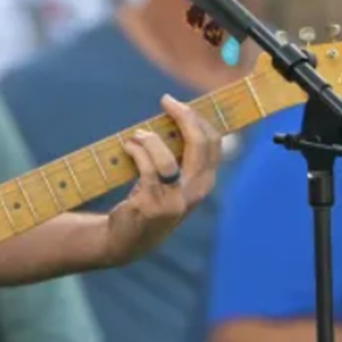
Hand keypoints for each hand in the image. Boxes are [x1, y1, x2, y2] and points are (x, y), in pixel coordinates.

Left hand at [97, 95, 221, 266]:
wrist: (127, 240)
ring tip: (136, 136)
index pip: (214, 143)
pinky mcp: (152, 205)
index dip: (199, 118)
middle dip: (185, 116)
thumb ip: (179, 156)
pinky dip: (136, 150)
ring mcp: (175, 201)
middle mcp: (195, 192)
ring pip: (168, 158)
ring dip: (149, 139)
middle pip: (200, 144)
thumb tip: (176, 116)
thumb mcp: (172, 181)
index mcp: (204, 182)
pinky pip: (146, 168)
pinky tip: (128, 146)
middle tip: (166, 101)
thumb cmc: (150, 201)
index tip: (178, 104)